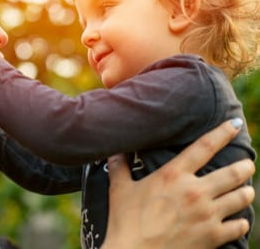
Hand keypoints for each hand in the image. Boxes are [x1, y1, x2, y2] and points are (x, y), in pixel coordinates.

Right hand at [102, 119, 254, 248]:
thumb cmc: (125, 221)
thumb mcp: (119, 189)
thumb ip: (120, 167)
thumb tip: (114, 151)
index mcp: (173, 175)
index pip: (204, 146)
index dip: (222, 132)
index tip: (234, 124)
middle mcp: (195, 191)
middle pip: (233, 172)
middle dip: (245, 166)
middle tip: (247, 164)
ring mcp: (207, 215)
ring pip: (241, 197)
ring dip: (246, 192)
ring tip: (246, 190)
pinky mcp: (213, 236)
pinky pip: (239, 226)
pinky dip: (241, 221)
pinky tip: (239, 220)